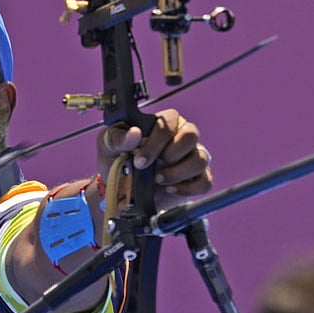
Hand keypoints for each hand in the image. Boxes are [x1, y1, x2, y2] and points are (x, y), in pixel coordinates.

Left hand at [97, 108, 212, 209]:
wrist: (122, 190)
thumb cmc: (118, 160)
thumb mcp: (109, 146)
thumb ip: (118, 138)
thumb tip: (133, 134)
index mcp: (163, 123)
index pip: (169, 122)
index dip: (156, 142)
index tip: (140, 160)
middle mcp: (182, 136)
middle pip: (191, 135)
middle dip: (171, 155)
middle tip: (153, 170)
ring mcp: (192, 157)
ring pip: (200, 159)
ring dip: (178, 173)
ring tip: (159, 180)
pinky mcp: (197, 179)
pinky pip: (204, 182)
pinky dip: (187, 189)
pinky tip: (169, 189)